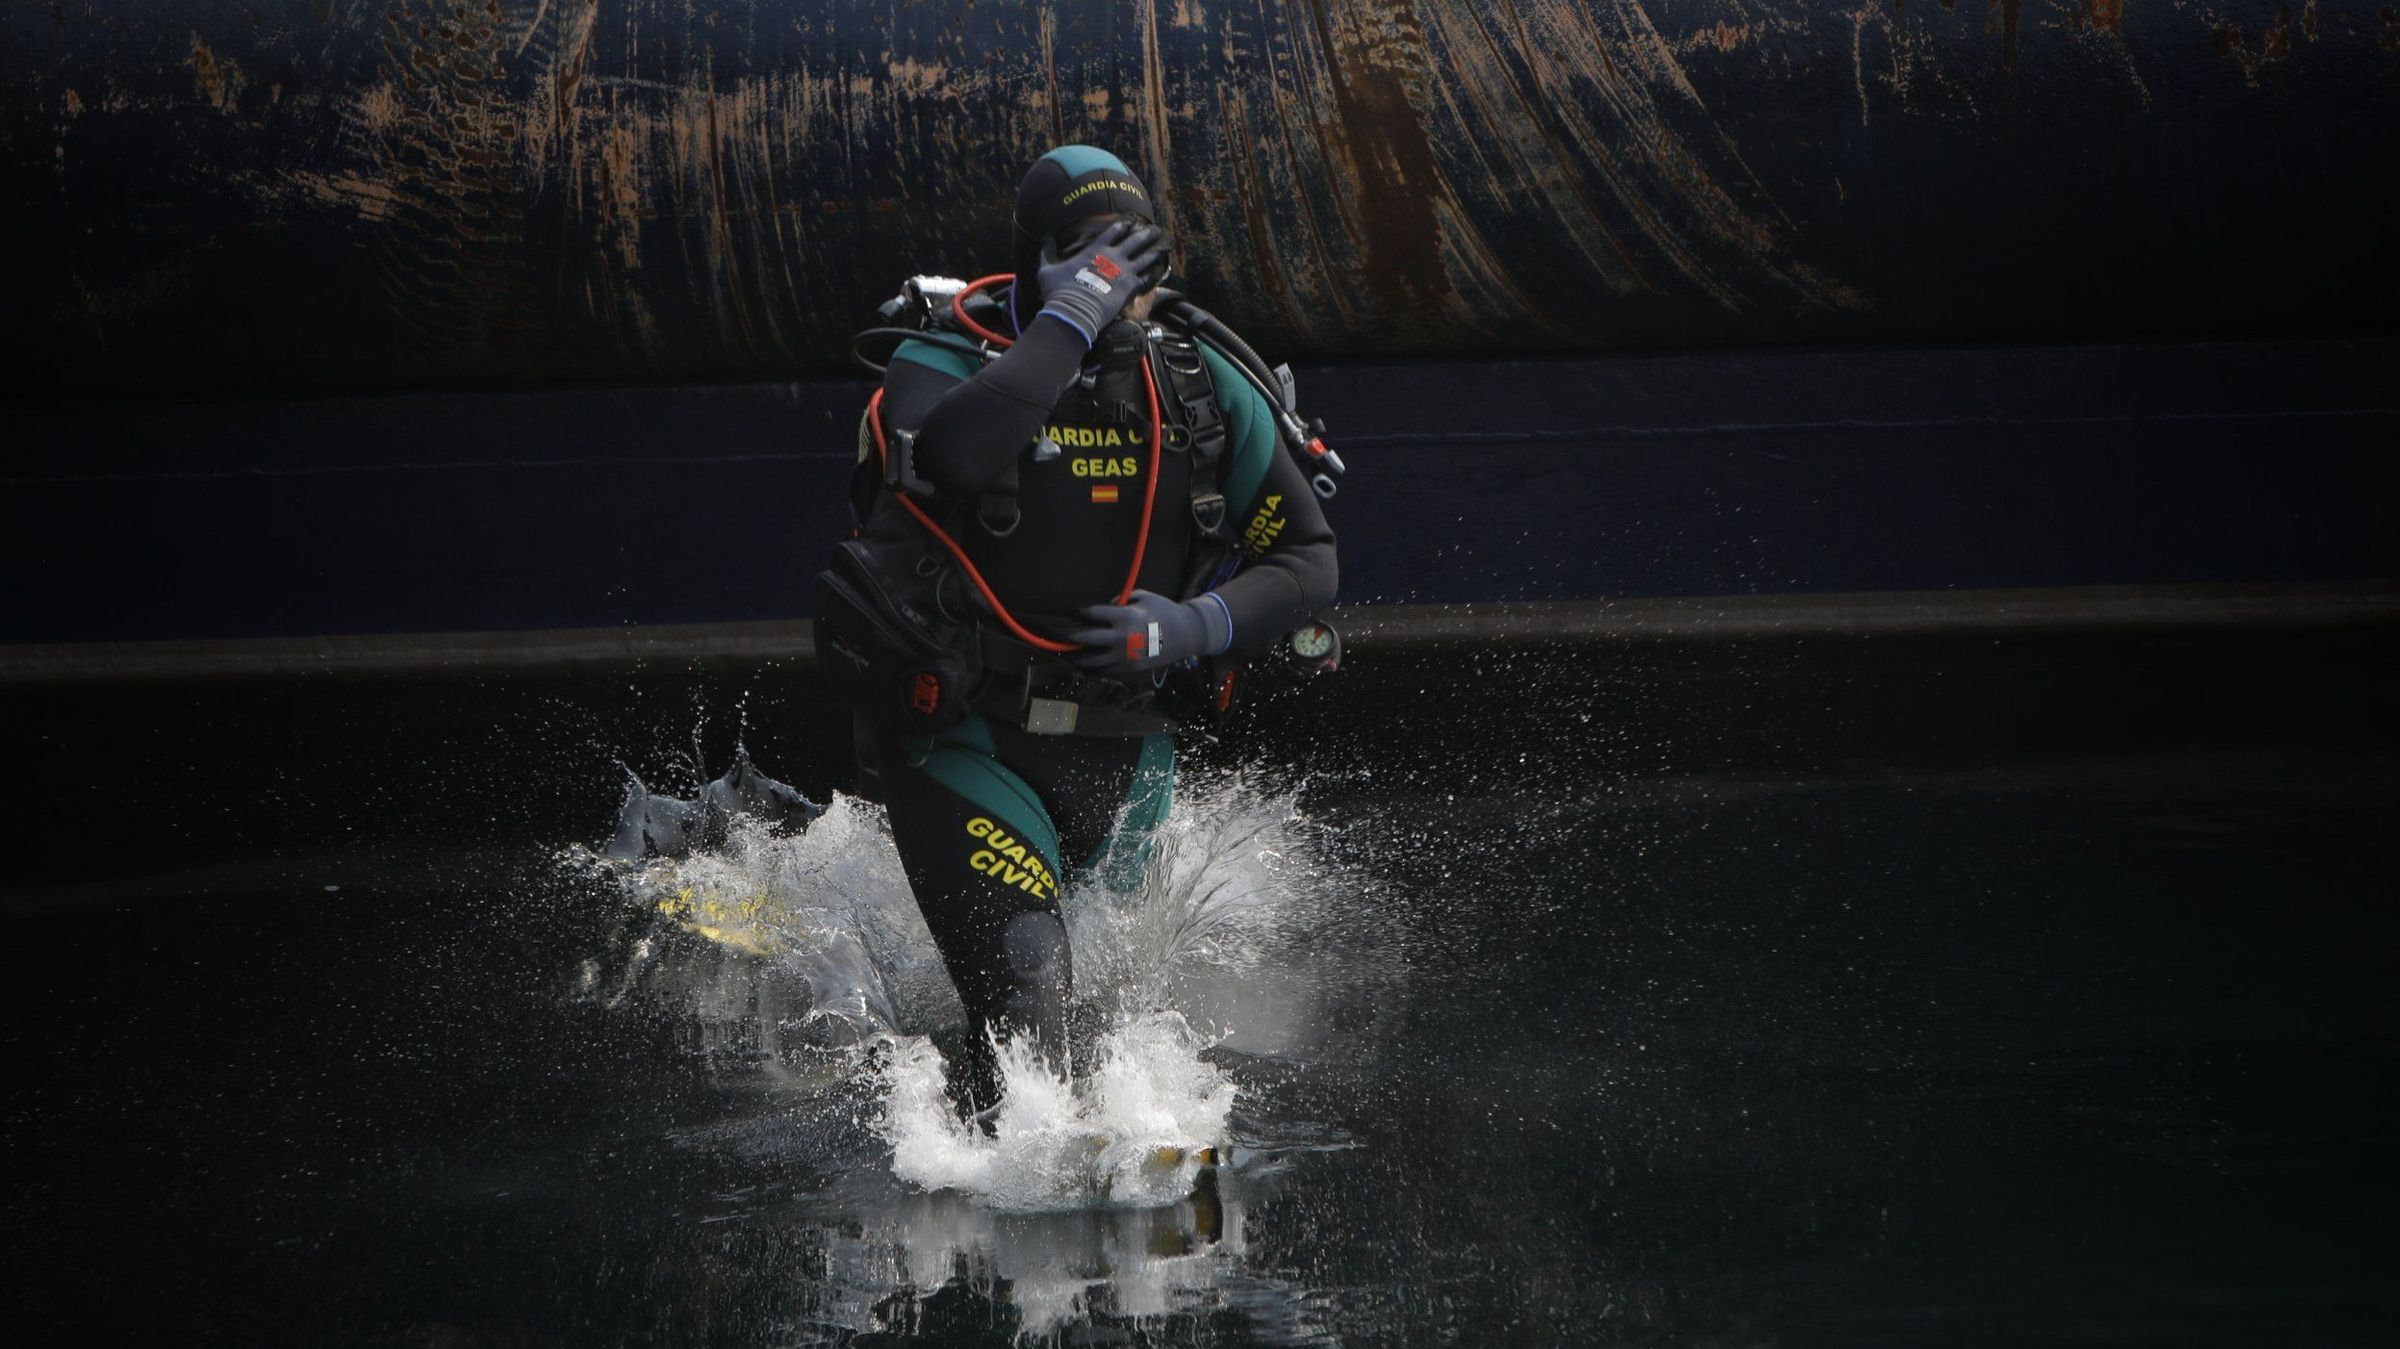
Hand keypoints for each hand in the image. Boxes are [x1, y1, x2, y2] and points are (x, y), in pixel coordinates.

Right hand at [1034, 220, 1169, 345]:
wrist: (1074, 312)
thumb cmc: (1059, 291)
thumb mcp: (1048, 269)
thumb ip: (1047, 252)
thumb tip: (1045, 239)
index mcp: (1095, 249)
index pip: (1115, 230)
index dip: (1125, 223)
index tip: (1133, 220)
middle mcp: (1113, 257)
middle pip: (1135, 240)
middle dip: (1146, 233)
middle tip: (1155, 230)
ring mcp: (1124, 272)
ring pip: (1146, 257)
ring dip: (1156, 249)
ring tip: (1165, 244)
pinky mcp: (1130, 288)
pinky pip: (1148, 277)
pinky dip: (1156, 273)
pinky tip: (1162, 269)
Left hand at [1065, 589, 1230, 673]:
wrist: (1186, 635)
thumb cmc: (1165, 611)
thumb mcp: (1144, 596)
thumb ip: (1122, 599)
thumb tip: (1107, 603)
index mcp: (1124, 617)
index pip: (1092, 613)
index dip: (1079, 611)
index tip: (1071, 610)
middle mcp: (1120, 638)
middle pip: (1085, 638)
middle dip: (1067, 636)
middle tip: (1054, 633)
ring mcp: (1124, 656)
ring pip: (1092, 660)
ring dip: (1076, 657)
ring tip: (1066, 654)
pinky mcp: (1129, 668)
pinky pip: (1106, 668)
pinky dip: (1095, 666)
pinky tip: (1086, 663)